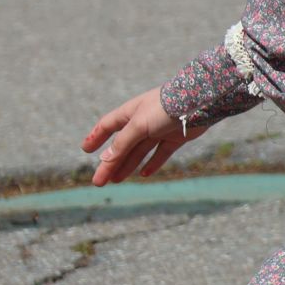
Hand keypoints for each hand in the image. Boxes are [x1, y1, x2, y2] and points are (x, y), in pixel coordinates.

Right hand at [83, 87, 207, 185]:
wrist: (198, 102)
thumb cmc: (164, 108)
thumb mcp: (138, 126)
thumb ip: (122, 143)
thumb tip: (104, 160)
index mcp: (131, 112)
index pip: (108, 125)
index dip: (96, 137)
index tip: (85, 149)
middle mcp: (143, 121)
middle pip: (122, 145)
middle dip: (109, 163)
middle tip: (98, 181)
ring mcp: (159, 129)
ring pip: (139, 151)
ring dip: (127, 165)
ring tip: (116, 181)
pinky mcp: (175, 138)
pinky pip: (160, 153)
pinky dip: (153, 163)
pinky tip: (144, 174)